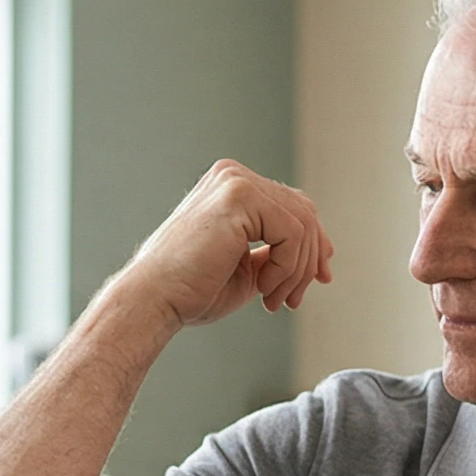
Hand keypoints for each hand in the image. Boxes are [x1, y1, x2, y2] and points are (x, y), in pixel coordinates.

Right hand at [109, 160, 332, 329]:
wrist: (155, 300)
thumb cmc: (191, 290)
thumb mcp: (248, 267)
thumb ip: (277, 251)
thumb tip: (321, 250)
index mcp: (231, 186)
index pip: (294, 205)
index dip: (314, 244)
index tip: (318, 280)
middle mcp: (233, 175)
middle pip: (304, 212)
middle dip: (308, 261)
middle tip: (291, 301)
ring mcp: (235, 181)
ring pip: (303, 224)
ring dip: (296, 272)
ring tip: (273, 300)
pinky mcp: (238, 196)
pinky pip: (292, 232)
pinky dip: (287, 268)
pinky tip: (263, 289)